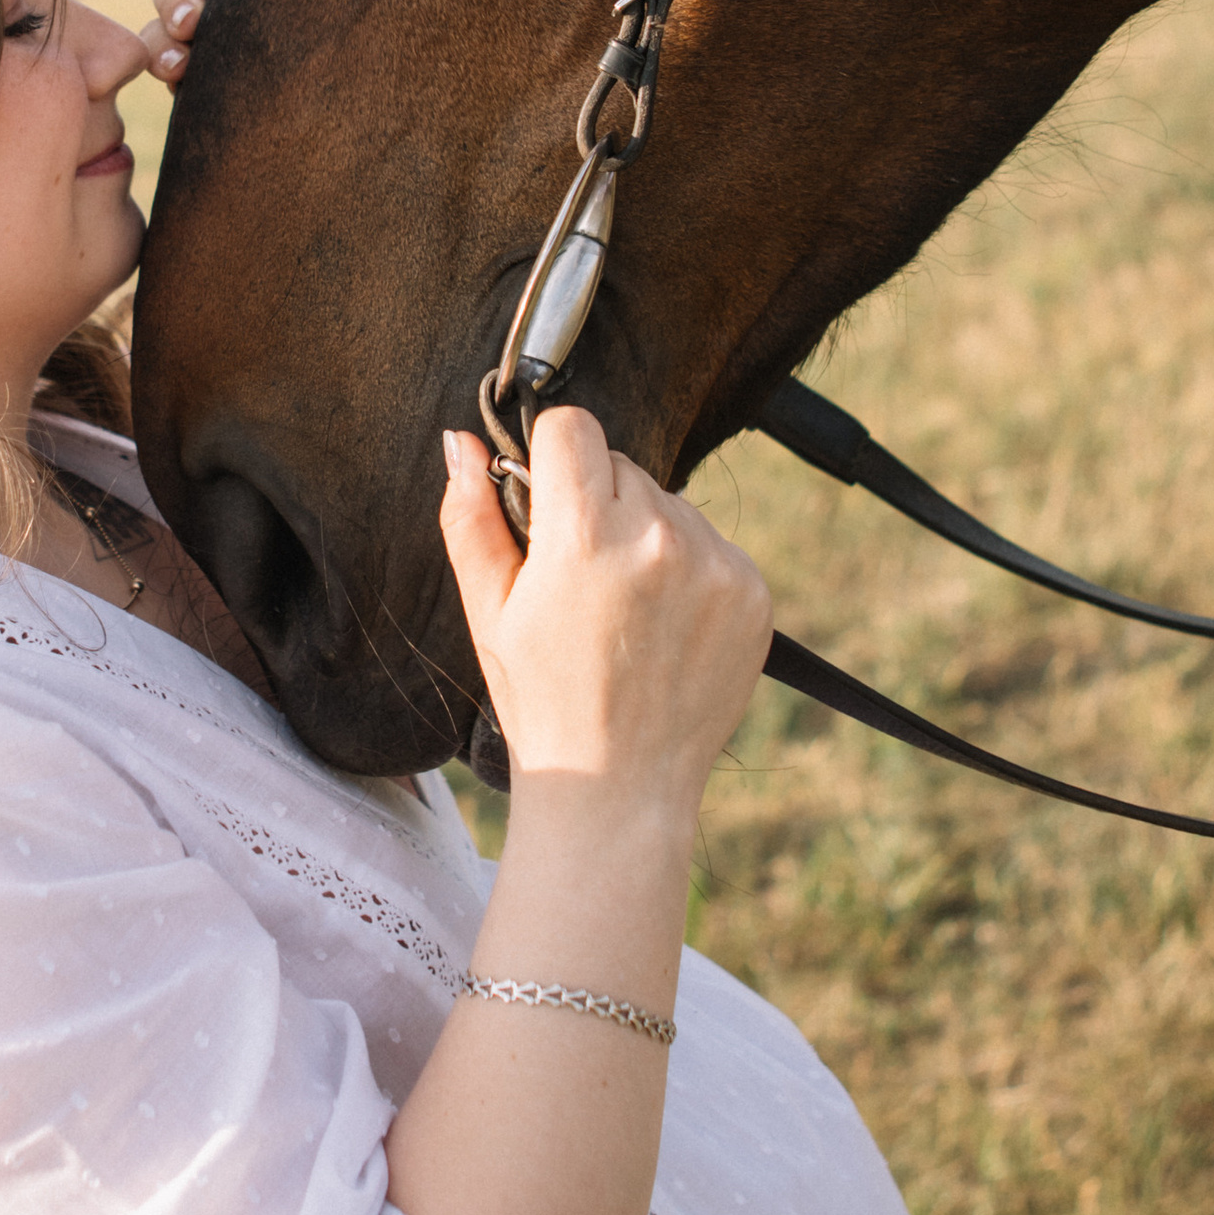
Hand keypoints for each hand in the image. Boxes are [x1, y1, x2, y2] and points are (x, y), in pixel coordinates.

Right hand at [438, 409, 769, 831]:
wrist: (620, 787)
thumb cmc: (543, 702)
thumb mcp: (488, 611)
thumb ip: (470, 517)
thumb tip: (460, 443)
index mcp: (584, 537)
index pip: (572, 426)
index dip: (548, 458)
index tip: (543, 500)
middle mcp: (659, 539)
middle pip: (620, 465)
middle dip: (595, 503)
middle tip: (580, 578)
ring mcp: (716, 565)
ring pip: (668, 502)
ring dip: (644, 534)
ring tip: (624, 610)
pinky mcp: (753, 591)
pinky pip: (712, 543)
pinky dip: (688, 569)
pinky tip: (664, 625)